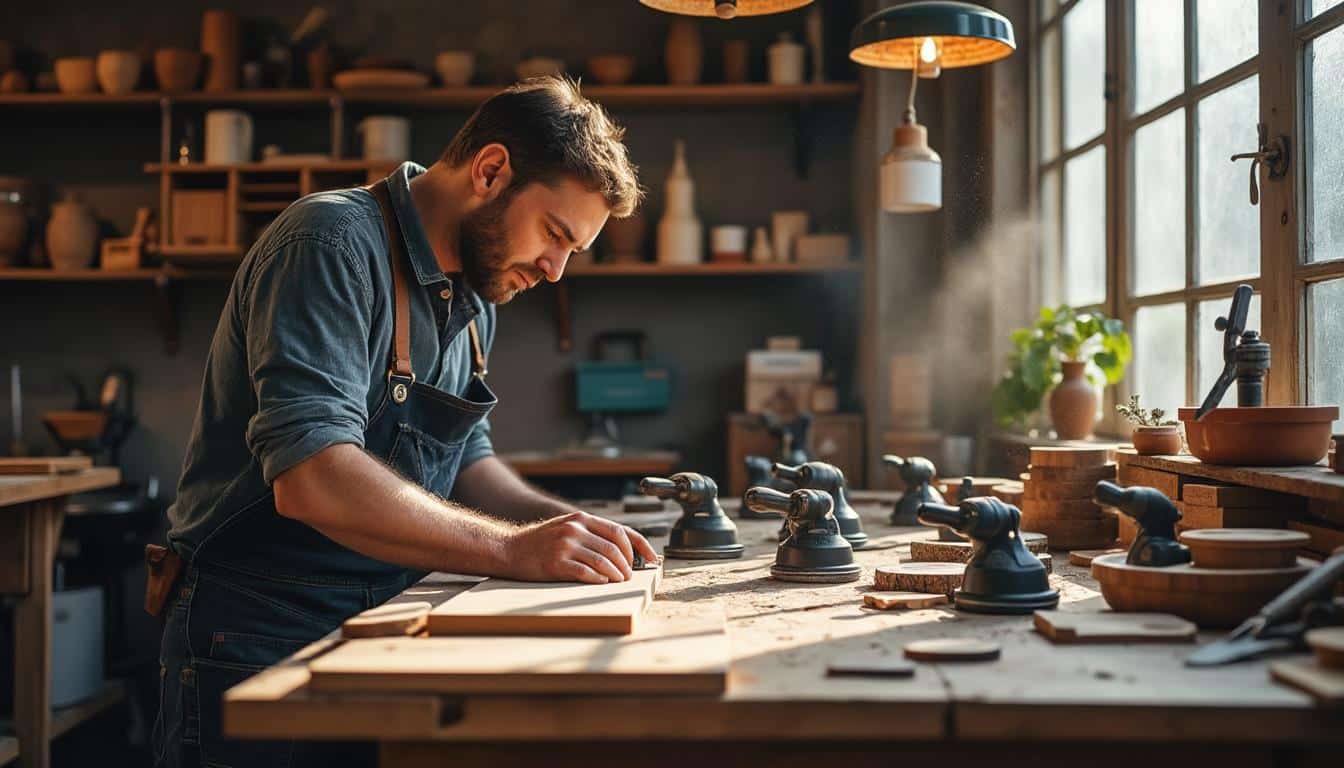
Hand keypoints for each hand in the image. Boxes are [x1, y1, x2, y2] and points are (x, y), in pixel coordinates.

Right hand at [503, 511, 659, 583]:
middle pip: (615, 548)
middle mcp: (576, 529)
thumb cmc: (540, 542)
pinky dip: (598, 580)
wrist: (509, 549)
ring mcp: (566, 545)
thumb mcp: (567, 528)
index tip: (652, 559)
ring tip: (619, 582)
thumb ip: (591, 534)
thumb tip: (622, 551)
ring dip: (616, 574)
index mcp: (582, 519)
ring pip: (604, 561)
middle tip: (629, 576)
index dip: (640, 546)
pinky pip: (586, 573)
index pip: (621, 531)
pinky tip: (602, 584)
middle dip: (628, 564)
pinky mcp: (556, 562)